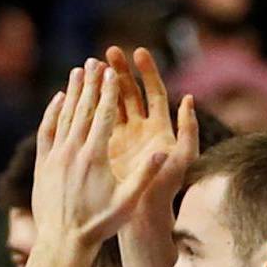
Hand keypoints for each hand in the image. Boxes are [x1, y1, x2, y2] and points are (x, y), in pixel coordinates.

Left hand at [31, 63, 167, 256]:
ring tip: (79, 71)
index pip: (104, 115)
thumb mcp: (127, 203)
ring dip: (73, 91)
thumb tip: (163, 153)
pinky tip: (58, 98)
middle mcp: (73, 151)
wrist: (63, 242)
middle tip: (96, 61)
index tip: (112, 72)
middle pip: (83, 108)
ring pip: (65, 115)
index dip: (108, 91)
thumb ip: (144, 176)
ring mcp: (55, 156)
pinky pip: (48, 130)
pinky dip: (53, 111)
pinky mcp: (43, 163)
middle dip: (91, 83)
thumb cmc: (100, 225)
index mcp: (95, 157)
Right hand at [103, 44, 197, 220]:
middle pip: (131, 93)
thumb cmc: (166, 190)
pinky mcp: (106, 149)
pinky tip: (77, 92)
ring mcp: (122, 138)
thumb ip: (189, 129)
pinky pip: (96, 123)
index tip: (138, 52)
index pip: (154, 92)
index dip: (147, 72)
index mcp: (159, 128)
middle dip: (121, 71)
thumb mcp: (183, 158)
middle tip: (109, 51)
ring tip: (90, 65)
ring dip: (102, 85)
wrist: (144, 215)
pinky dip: (89, 108)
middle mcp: (141, 129)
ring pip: (111, 104)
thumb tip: (189, 98)